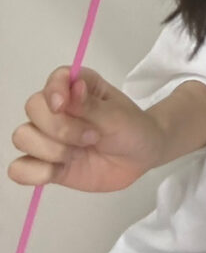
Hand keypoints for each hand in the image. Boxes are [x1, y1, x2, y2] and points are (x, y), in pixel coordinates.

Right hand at [8, 65, 165, 192]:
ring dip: (50, 149)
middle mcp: (59, 109)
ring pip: (23, 137)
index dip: (54, 90)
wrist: (140, 158)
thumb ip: (91, 105)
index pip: (55, 79)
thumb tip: (73, 87)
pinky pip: (20, 168)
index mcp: (79, 87)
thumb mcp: (117, 116)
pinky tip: (58, 171)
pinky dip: (34, 173)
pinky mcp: (46, 164)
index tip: (63, 105)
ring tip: (78, 154)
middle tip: (92, 137)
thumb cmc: (132, 128)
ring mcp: (50, 137)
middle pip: (33, 108)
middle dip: (59, 127)